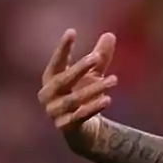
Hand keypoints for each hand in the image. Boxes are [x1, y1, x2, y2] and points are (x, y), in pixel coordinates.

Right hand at [38, 29, 117, 150]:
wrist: (83, 130)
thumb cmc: (84, 96)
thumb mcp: (94, 75)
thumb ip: (100, 57)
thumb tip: (110, 34)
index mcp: (51, 78)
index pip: (57, 61)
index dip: (63, 47)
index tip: (71, 32)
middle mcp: (48, 94)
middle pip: (64, 79)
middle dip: (80, 67)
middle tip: (96, 57)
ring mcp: (54, 111)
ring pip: (75, 98)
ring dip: (95, 89)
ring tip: (114, 80)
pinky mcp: (65, 126)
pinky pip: (79, 115)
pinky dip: (94, 108)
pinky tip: (108, 100)